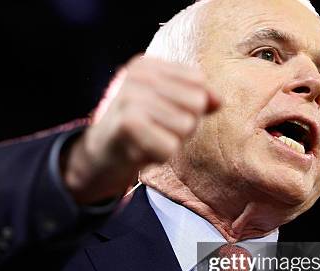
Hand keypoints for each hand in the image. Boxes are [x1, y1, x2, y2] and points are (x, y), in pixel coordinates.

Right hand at [61, 55, 220, 204]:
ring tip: (149, 139)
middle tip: (157, 130)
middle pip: (196, 103)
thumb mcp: (168, 107)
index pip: (198, 82)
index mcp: (147, 65)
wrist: (100, 156)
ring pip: (186, 125)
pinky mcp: (128, 124)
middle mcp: (138, 76)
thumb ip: (197, 99)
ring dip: (172, 142)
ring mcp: (130, 98)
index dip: (191, 106)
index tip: (164, 114)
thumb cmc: (140, 130)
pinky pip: (170, 147)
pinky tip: (141, 151)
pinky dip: (160, 156)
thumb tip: (219, 100)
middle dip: (184, 125)